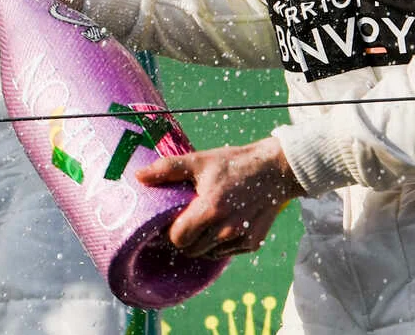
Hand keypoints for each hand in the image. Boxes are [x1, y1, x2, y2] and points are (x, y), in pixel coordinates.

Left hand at [135, 138, 302, 257]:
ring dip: (202, 242)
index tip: (174, 218)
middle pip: (190, 249)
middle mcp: (225, 229)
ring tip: (206, 220)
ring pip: (207, 253)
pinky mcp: (252, 243)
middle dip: (185, 237)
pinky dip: (221, 244)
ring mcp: (240, 238)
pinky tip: (224, 223)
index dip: (171, 230)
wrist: (275, 169)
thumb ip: (167, 169)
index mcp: (209, 209)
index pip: (177, 238)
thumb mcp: (200, 160)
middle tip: (189, 218)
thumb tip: (138, 177)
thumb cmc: (235, 164)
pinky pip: (226, 253)